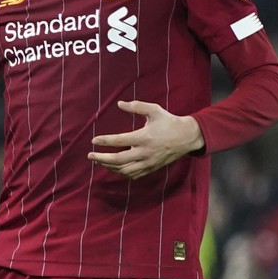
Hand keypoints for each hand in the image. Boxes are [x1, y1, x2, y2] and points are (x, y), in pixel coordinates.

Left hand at [87, 100, 203, 178]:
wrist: (187, 137)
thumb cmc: (169, 121)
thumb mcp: (154, 109)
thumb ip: (136, 106)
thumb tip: (119, 104)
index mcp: (144, 137)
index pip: (120, 141)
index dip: (105, 141)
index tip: (93, 140)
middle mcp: (145, 152)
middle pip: (119, 160)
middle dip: (102, 158)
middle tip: (90, 155)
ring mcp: (148, 163)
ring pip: (125, 170)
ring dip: (109, 167)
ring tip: (99, 161)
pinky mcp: (151, 168)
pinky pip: (133, 175)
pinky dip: (121, 173)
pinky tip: (113, 168)